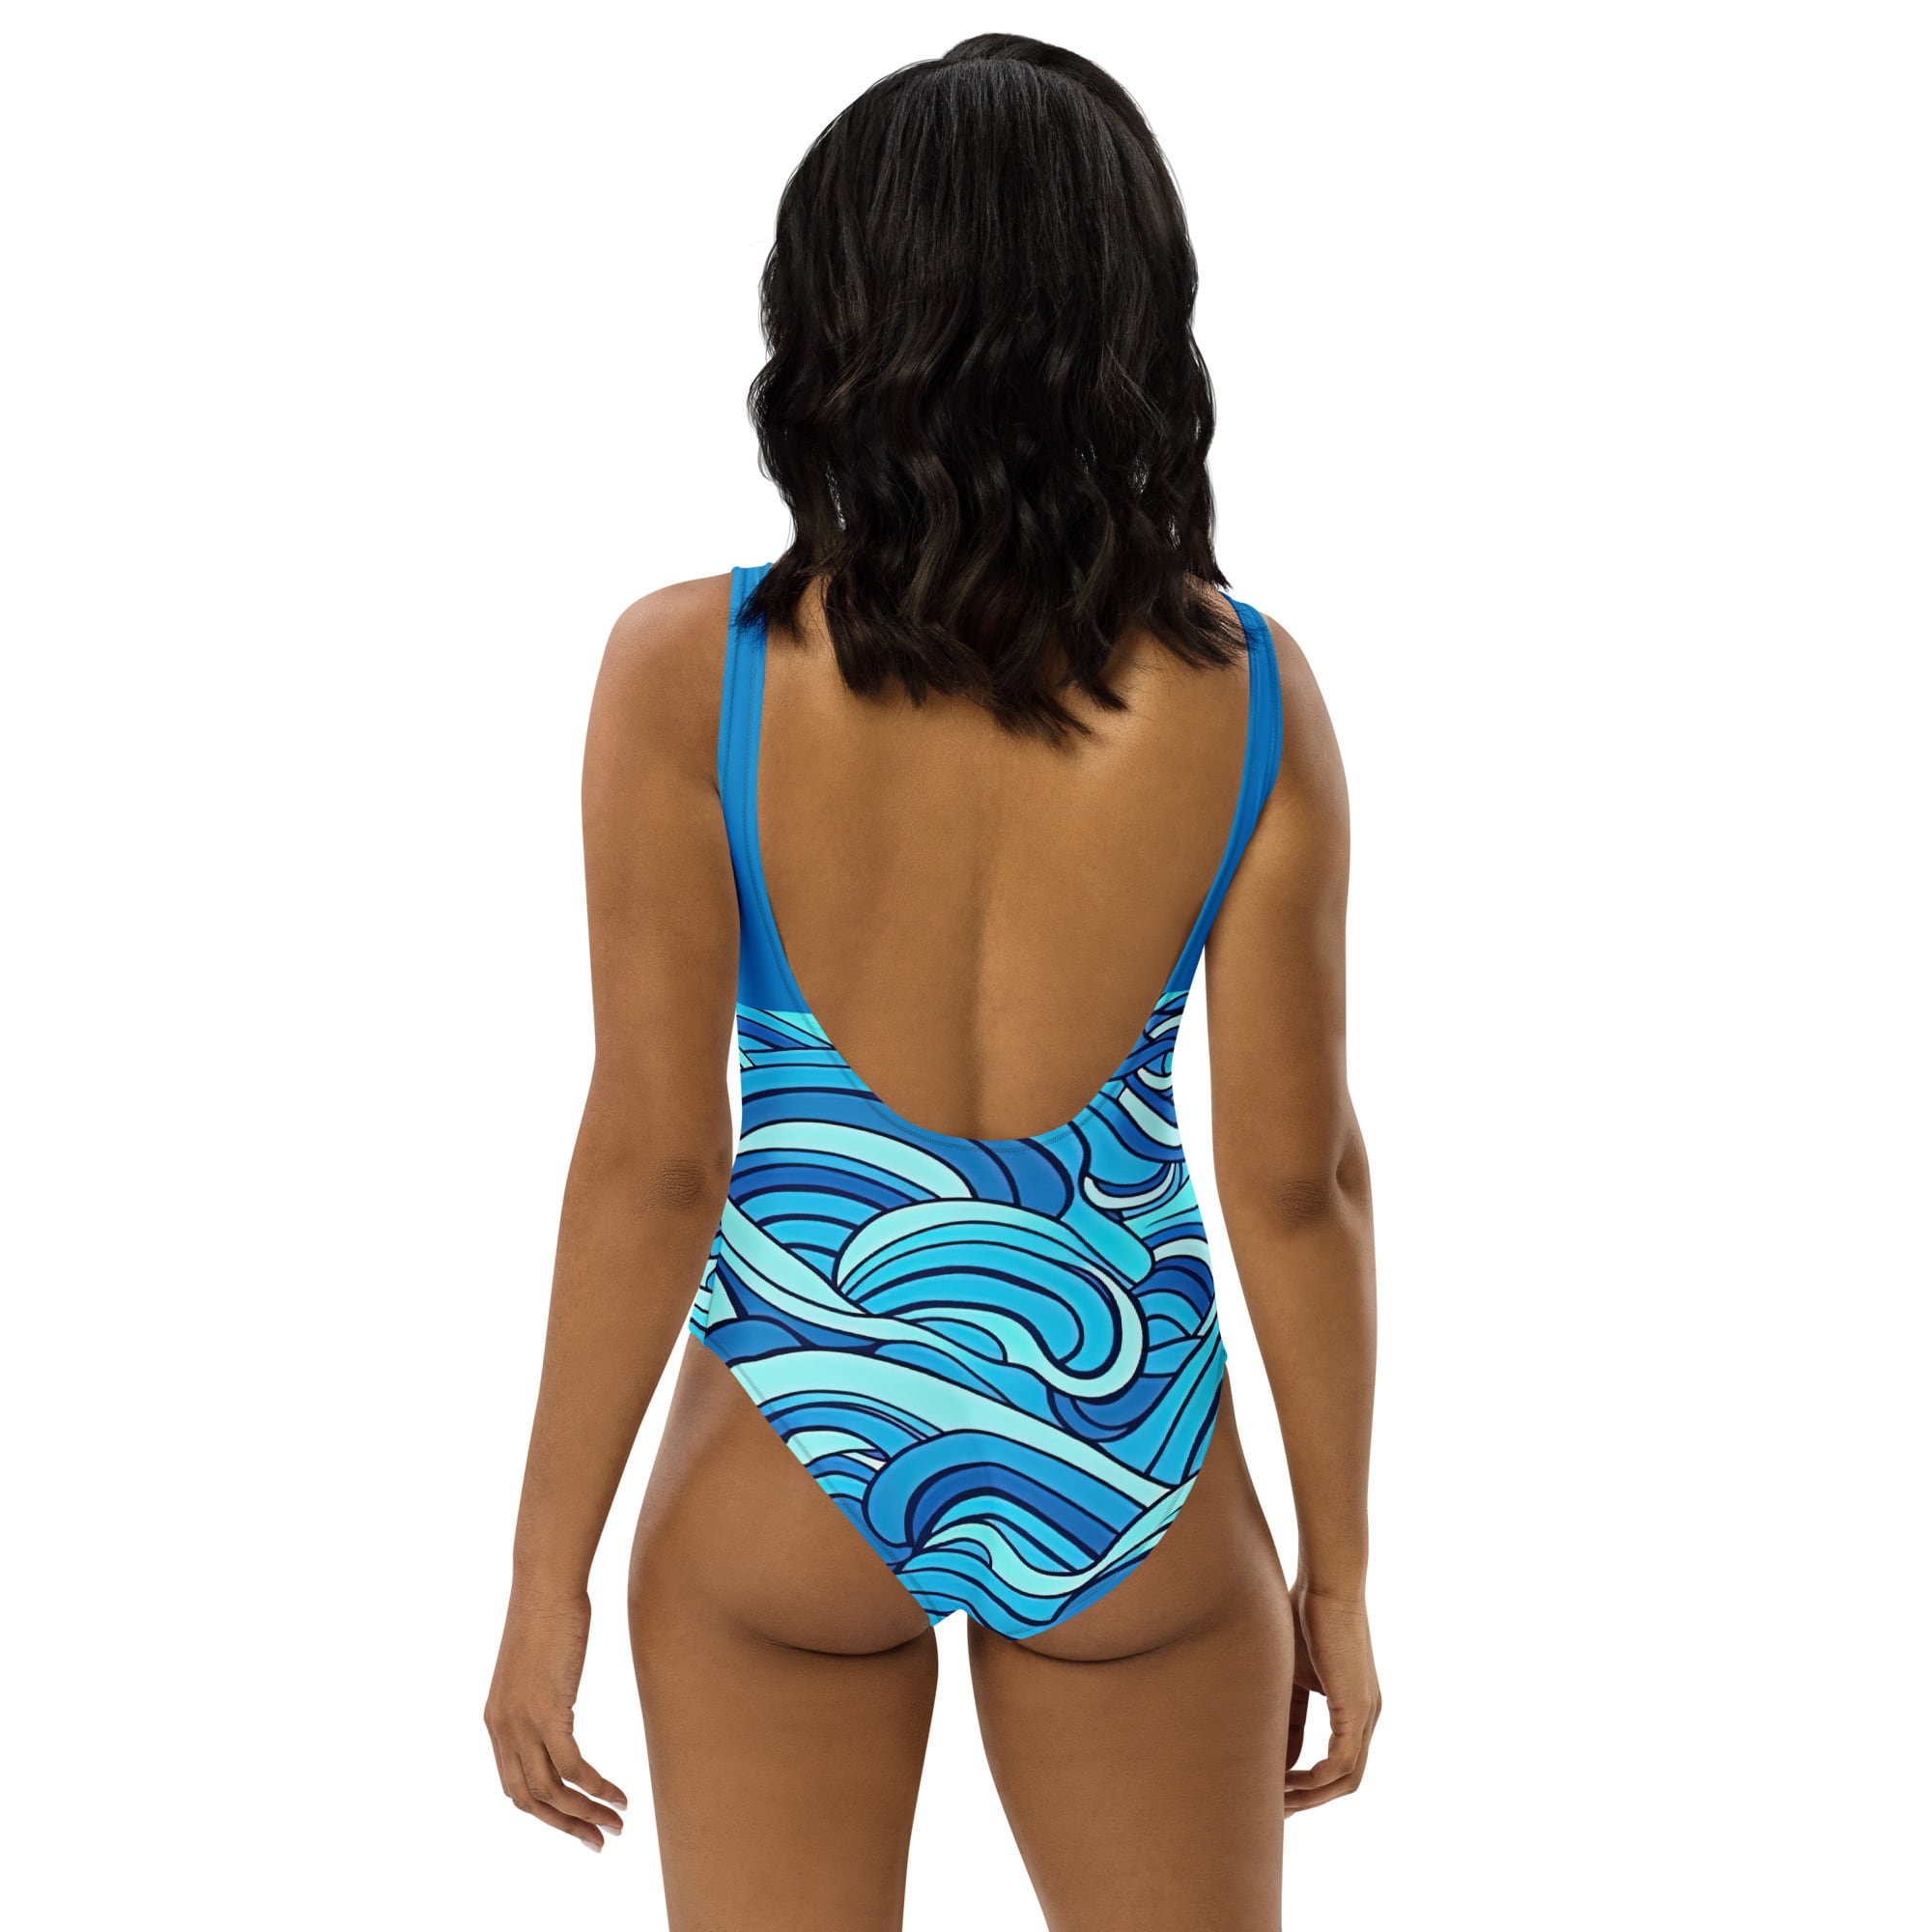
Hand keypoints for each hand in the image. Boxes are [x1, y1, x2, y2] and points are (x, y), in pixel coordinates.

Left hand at [484, 1590, 628, 1849]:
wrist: (545, 1583)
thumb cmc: (547, 1614)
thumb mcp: (536, 1668)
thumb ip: (541, 1699)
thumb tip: (560, 1716)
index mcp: (496, 1722)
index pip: (515, 1788)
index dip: (545, 1814)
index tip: (577, 1824)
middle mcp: (502, 1729)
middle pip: (530, 1801)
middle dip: (566, 1826)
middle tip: (599, 1841)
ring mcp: (522, 1723)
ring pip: (553, 1791)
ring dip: (586, 1814)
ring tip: (618, 1823)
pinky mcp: (548, 1711)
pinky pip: (573, 1768)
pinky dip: (597, 1788)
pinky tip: (619, 1795)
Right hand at [1283, 1583, 1379, 1814]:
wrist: (1325, 1584)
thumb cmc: (1302, 1616)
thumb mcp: (1289, 1675)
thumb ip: (1285, 1710)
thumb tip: (1269, 1751)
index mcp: (1353, 1706)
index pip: (1334, 1761)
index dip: (1305, 1783)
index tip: (1274, 1793)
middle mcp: (1366, 1716)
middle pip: (1345, 1780)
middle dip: (1310, 1800)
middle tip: (1276, 1812)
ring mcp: (1366, 1714)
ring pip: (1346, 1779)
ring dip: (1312, 1797)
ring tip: (1277, 1804)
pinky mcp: (1357, 1708)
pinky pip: (1342, 1763)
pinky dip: (1317, 1780)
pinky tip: (1288, 1782)